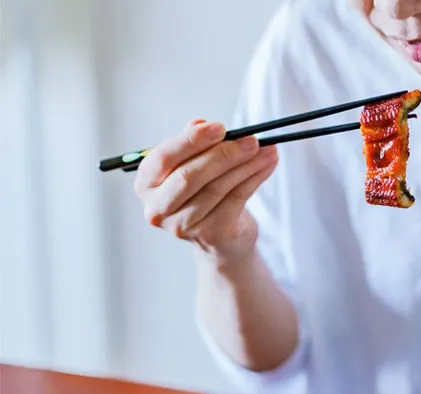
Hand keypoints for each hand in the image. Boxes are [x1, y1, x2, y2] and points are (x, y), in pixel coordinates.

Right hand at [133, 119, 278, 263]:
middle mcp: (158, 207)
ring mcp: (182, 225)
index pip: (164, 158)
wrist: (220, 237)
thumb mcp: (193, 165)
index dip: (192, 141)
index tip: (220, 127)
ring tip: (268, 150)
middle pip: (190, 176)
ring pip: (217, 188)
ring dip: (247, 165)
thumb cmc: (203, 193)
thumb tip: (202, 123)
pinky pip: (236, 200)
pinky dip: (255, 179)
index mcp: (147, 183)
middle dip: (224, 155)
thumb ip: (194, 146)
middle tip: (251, 140)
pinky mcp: (210, 235)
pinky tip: (268, 165)